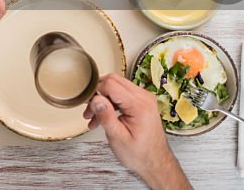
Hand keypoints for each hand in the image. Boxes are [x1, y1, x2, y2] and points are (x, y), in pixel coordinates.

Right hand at [83, 74, 190, 189]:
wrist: (155, 163)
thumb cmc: (140, 154)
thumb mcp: (117, 138)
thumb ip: (106, 116)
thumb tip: (95, 98)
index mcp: (139, 105)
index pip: (111, 84)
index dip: (96, 93)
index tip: (88, 106)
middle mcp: (144, 97)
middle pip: (113, 80)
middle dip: (98, 94)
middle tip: (89, 111)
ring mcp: (145, 98)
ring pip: (116, 86)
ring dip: (103, 99)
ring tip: (94, 118)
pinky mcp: (143, 102)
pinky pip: (123, 94)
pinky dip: (111, 102)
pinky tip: (104, 116)